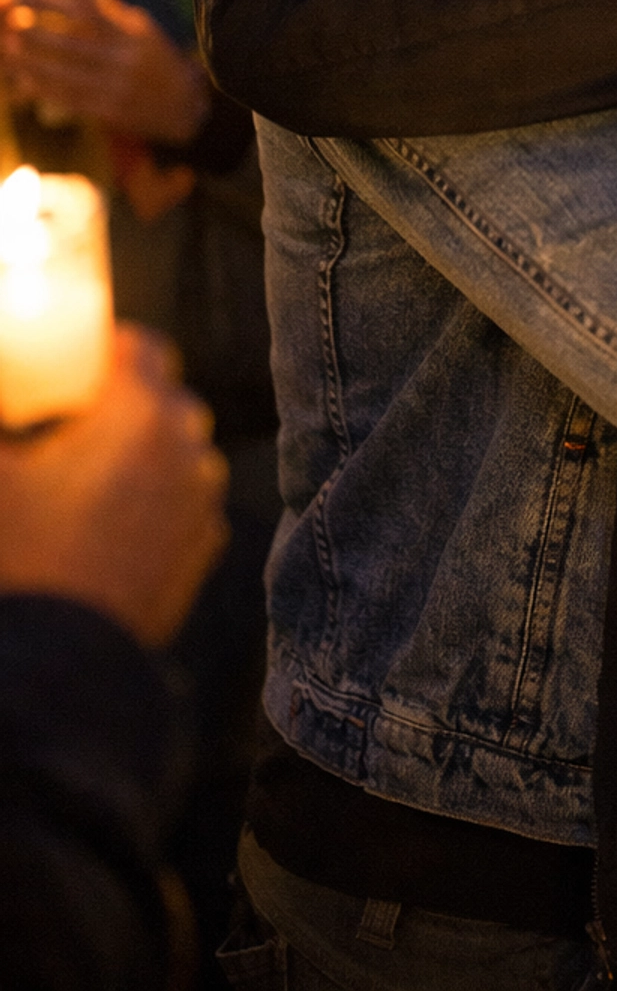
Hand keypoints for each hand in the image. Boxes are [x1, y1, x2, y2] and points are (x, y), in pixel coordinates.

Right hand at [0, 324, 228, 646]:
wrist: (60, 662)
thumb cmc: (20, 557)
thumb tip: (1, 388)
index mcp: (141, 412)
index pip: (142, 348)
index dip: (109, 349)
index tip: (76, 364)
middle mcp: (188, 447)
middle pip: (164, 399)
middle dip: (125, 402)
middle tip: (73, 421)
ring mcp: (202, 501)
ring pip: (179, 452)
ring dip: (146, 452)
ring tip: (91, 476)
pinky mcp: (202, 549)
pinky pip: (183, 503)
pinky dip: (157, 500)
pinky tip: (111, 522)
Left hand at [3, 0, 210, 142]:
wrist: (185, 108)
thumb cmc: (157, 61)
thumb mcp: (142, 30)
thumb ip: (110, 13)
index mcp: (131, 31)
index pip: (82, 7)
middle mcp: (123, 57)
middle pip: (67, 40)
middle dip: (29, 27)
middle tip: (2, 18)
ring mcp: (115, 86)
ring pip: (61, 71)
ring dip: (28, 61)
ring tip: (5, 48)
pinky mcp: (108, 112)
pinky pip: (67, 99)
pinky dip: (41, 89)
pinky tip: (22, 82)